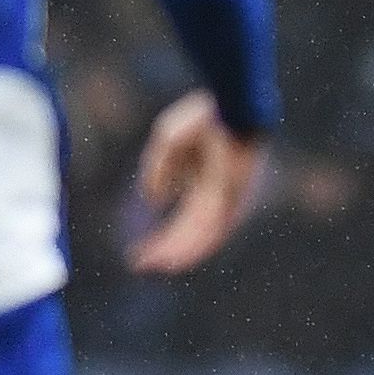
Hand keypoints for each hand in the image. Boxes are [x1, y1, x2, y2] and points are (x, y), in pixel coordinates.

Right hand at [127, 90, 266, 274]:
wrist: (230, 107)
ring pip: (204, 236)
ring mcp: (228, 198)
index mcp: (207, 184)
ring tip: (157, 268)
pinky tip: (179, 255)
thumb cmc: (203, 117)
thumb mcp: (169, 141)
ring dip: (181, 253)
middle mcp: (218, 197)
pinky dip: (197, 244)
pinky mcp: (233, 196)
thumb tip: (153, 199)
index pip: (185, 223)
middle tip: (143, 267)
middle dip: (168, 251)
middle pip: (192, 234)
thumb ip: (160, 169)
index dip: (163, 240)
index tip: (140, 255)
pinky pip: (215, 228)